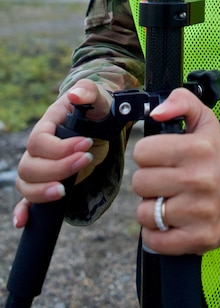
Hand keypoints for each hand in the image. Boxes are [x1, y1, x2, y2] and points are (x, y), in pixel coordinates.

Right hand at [13, 80, 110, 227]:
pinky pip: (27, 198)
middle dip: (56, 169)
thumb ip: (88, 91)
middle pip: (30, 166)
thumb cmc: (98, 108)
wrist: (102, 122)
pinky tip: (23, 222)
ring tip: (64, 191)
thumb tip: (75, 96)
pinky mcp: (48, 180)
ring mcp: (41, 165)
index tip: (87, 144)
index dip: (59, 148)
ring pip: (26, 183)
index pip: (39, 141)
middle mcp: (39, 147)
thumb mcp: (98, 97)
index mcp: (47, 125)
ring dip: (42, 191)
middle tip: (86, 160)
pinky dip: (23, 210)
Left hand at [132, 87, 219, 254]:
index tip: (162, 158)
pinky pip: (154, 239)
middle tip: (167, 180)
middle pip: (140, 182)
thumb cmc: (218, 157)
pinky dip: (156, 233)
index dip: (149, 154)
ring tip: (170, 201)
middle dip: (150, 181)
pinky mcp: (198, 238)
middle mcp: (198, 179)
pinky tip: (170, 221)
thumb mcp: (205, 121)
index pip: (143, 151)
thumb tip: (156, 112)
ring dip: (152, 208)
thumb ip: (181, 102)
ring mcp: (198, 212)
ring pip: (144, 212)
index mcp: (198, 148)